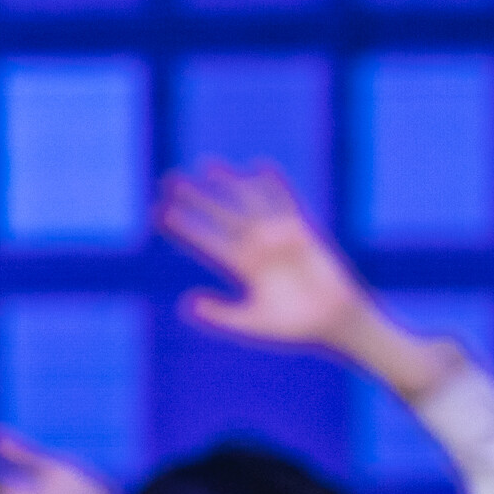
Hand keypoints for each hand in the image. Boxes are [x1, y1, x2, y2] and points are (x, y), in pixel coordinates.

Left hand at [160, 163, 378, 354]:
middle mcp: (256, 249)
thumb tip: (188, 303)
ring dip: (230, 184)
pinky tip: (261, 166)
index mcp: (242, 269)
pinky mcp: (300, 233)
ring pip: (247, 204)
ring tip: (208, 166)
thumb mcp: (251, 323)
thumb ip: (221, 314)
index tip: (162, 214)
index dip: (187, 229)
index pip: (208, 242)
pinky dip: (274, 186)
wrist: (331, 321)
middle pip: (221, 217)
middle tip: (172, 180)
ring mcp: (277, 238)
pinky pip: (285, 203)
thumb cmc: (292, 328)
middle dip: (198, 199)